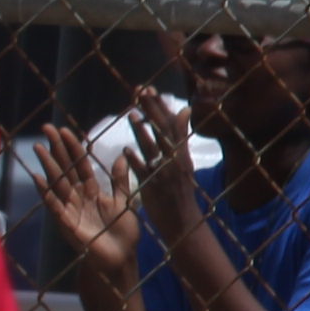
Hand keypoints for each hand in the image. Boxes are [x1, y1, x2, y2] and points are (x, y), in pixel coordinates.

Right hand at [26, 124, 135, 282]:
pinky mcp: (66, 224)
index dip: (73, 147)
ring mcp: (70, 210)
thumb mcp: (124, 202)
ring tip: (38, 147)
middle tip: (46, 128)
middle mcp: (77, 198)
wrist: (121, 259)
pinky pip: (54, 205)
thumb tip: (122, 156)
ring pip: (57, 183)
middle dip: (56, 149)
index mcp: (91, 191)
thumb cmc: (122, 234)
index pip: (80, 164)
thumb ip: (120, 181)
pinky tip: (38, 178)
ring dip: (48, 165)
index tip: (66, 130)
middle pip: (65, 169)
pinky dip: (46, 192)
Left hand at [119, 82, 204, 236]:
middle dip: (152, 110)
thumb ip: (180, 137)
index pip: (170, 123)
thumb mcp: (183, 161)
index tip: (149, 88)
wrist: (184, 222)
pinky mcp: (154, 187)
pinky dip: (136, 161)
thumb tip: (183, 110)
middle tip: (140, 91)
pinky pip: (144, 172)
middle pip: (163, 130)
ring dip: (143, 132)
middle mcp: (175, 160)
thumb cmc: (180, 190)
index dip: (159, 106)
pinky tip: (126, 151)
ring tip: (132, 115)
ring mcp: (165, 172)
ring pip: (153, 149)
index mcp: (181, 153)